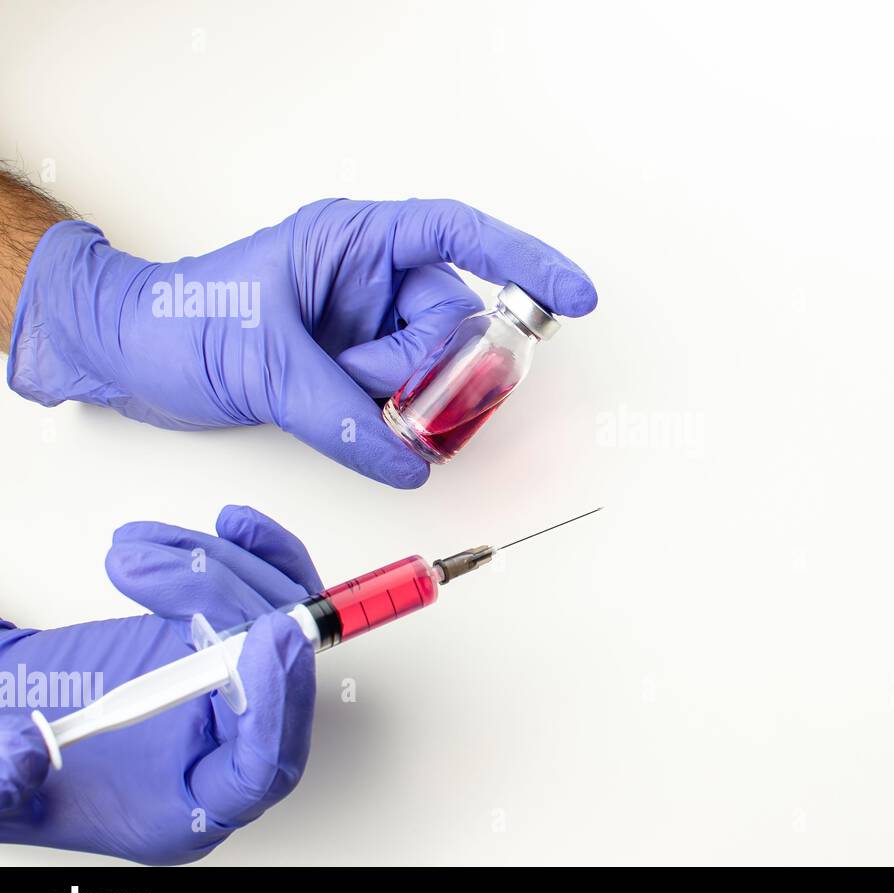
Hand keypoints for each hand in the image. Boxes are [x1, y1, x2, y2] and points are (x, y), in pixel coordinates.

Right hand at [0, 505, 319, 864]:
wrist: (8, 709)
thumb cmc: (16, 755)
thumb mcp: (0, 780)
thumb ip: (8, 780)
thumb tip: (33, 752)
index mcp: (193, 802)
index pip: (265, 767)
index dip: (275, 706)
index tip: (265, 640)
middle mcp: (230, 743)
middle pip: (276, 674)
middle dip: (230, 608)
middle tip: (184, 572)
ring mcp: (239, 686)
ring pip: (273, 618)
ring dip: (219, 569)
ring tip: (140, 551)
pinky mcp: (231, 639)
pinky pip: (273, 594)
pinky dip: (254, 556)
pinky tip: (230, 528)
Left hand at [8, 199, 596, 487]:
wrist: (127, 357)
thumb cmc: (178, 322)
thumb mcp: (262, 364)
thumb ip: (339, 417)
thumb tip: (405, 462)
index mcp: (352, 241)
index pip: (457, 235)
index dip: (524, 260)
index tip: (573, 297)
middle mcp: (370, 279)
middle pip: (454, 322)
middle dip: (430, 370)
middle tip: (396, 404)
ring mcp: (367, 327)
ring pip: (434, 369)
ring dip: (404, 402)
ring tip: (346, 407)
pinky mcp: (357, 371)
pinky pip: (406, 401)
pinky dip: (392, 426)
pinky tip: (362, 431)